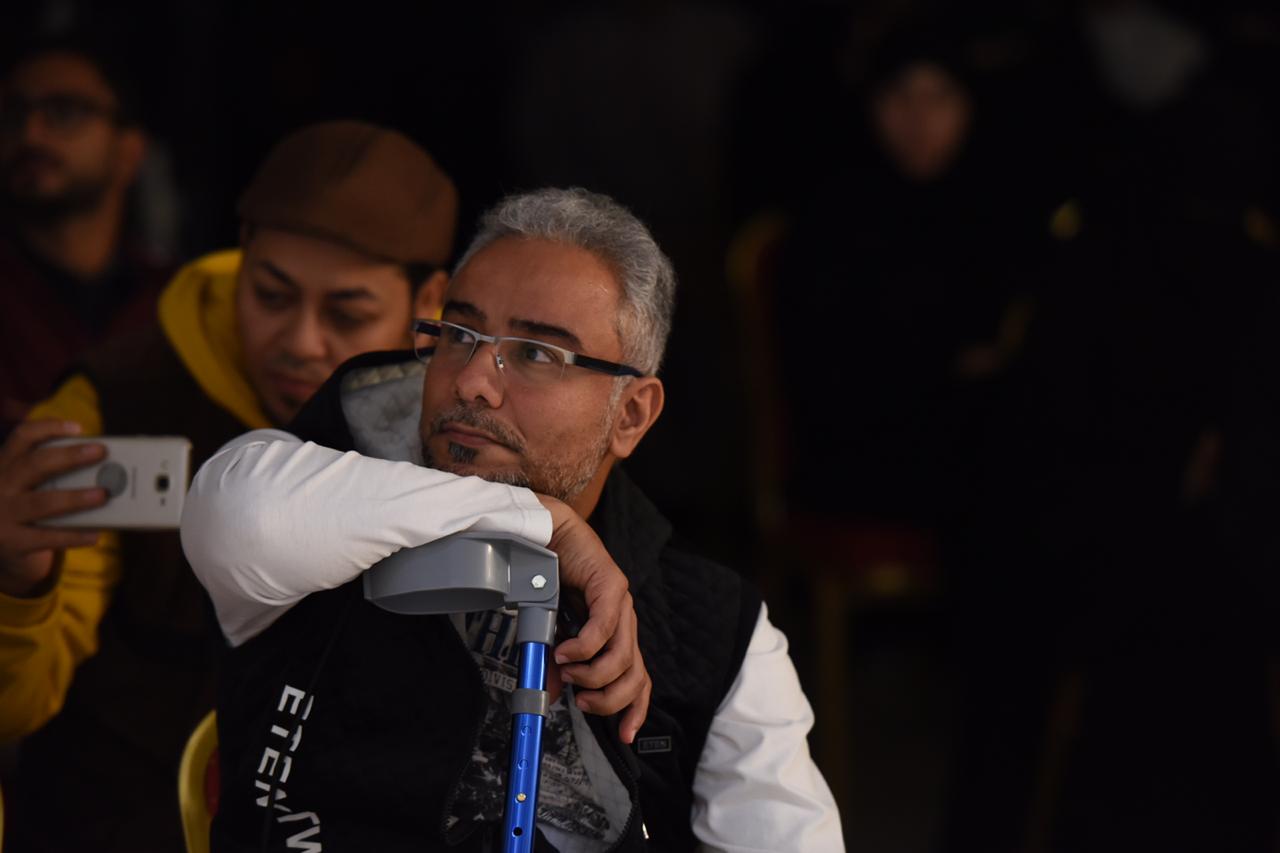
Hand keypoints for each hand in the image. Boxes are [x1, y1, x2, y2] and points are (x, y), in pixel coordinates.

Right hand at [0, 420, 106, 596]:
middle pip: (34, 465)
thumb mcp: (32, 488)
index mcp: (5, 466)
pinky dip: (74, 535)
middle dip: (69, 457)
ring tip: (103, 495)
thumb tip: (106, 470)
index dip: (48, 429)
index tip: (78, 428)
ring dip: (75, 497)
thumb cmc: (29, 512)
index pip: (21, 438)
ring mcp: (2, 515)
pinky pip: (47, 537)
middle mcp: (0, 487)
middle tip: (100, 452)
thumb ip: (56, 476)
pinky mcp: (11, 542)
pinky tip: (95, 534)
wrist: (4, 553)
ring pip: (41, 502)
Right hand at [537, 495, 651, 742]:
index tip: (624, 736)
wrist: (550, 535)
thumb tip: (552, 695)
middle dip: (609, 699)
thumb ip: (556, 665)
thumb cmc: (553, 581)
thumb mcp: (552, 633)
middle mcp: (625, 624)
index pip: (639, 681)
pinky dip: (583, 647)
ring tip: (567, 672)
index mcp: (617, 636)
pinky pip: (603, 628)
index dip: (635, 710)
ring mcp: (622, 605)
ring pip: (621, 658)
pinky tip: (564, 652)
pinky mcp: (611, 586)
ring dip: (591, 674)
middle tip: (581, 700)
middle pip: (635, 677)